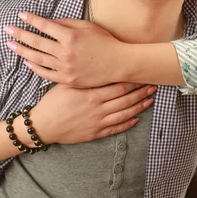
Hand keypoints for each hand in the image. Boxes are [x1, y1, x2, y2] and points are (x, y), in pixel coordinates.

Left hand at [4, 12, 125, 86]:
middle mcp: (65, 51)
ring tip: (11, 45)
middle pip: (36, 42)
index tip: (20, 15)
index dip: (31, 20)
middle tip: (7, 29)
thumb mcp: (87, 27)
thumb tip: (49, 22)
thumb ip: (67, 23)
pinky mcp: (67, 79)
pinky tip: (27, 61)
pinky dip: (35, 67)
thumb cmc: (105, 42)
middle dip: (20, 34)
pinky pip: (46, 73)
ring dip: (22, 50)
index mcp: (70, 36)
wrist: (118, 64)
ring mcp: (65, 67)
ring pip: (38, 58)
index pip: (45, 26)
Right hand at [31, 82, 155, 144]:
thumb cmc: (53, 101)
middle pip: (126, 98)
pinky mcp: (96, 133)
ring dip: (139, 106)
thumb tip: (96, 64)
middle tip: (152, 84)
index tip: (142, 73)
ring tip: (150, 100)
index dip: (132, 80)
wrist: (44, 125)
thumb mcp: (67, 83)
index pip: (118, 85)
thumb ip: (84, 76)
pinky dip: (128, 123)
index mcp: (92, 94)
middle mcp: (98, 108)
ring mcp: (98, 122)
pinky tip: (136, 118)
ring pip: (124, 113)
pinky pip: (116, 128)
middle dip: (140, 91)